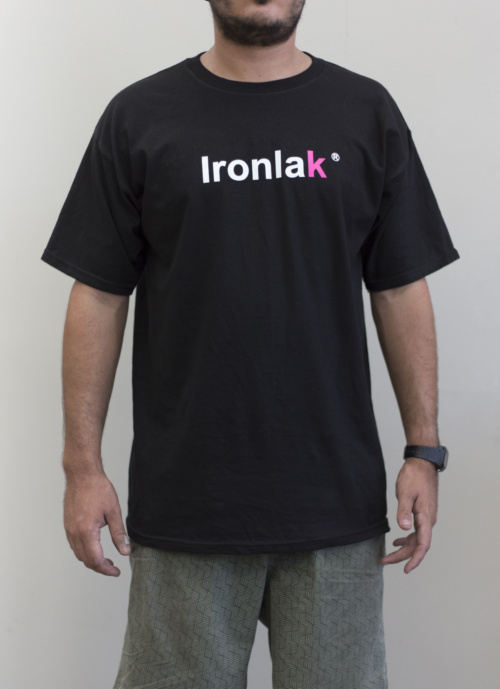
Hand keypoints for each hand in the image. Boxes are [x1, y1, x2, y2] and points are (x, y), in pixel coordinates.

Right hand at [64, 469, 129, 576]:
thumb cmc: (98, 489)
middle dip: (100, 567)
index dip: (107, 569)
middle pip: (86, 560)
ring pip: (78, 554)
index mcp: (87, 531)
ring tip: (106, 558)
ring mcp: (69, 529)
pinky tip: (95, 546)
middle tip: (113, 567)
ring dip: (91, 560)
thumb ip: (119, 534)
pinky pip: (74, 545)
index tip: (116, 572)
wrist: (82, 474)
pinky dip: (84, 551)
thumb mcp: (113, 511)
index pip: (96, 560)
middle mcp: (74, 533)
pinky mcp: (67, 524)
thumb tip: (125, 551)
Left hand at [381, 457, 437, 573]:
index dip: (415, 559)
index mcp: (425, 518)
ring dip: (404, 548)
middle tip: (384, 561)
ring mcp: (426, 517)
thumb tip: (404, 529)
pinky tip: (397, 540)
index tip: (406, 569)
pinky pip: (416, 531)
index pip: (423, 545)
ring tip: (388, 555)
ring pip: (416, 539)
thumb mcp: (405, 493)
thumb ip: (404, 511)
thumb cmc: (414, 476)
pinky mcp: (422, 513)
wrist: (422, 463)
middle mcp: (428, 520)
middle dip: (402, 556)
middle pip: (417, 545)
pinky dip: (407, 538)